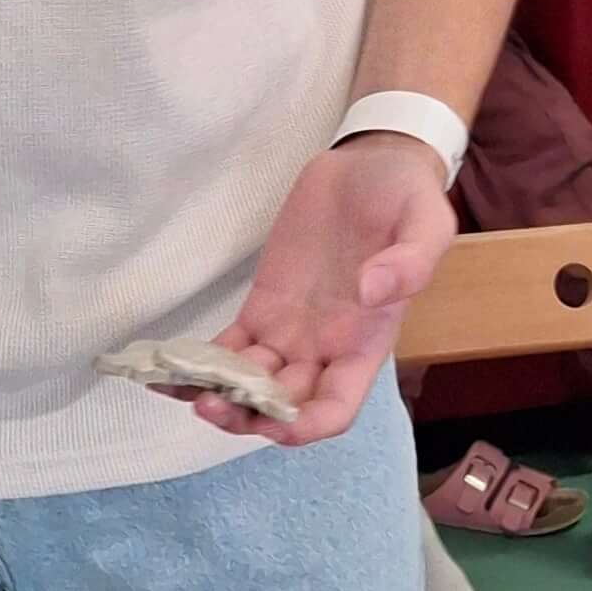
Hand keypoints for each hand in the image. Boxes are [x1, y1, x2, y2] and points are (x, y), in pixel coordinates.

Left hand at [207, 135, 458, 443]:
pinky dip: (198, 364)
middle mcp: (326, 349)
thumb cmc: (406, 198)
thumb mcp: (428, 220)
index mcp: (367, 343)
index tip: (276, 423)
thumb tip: (371, 291)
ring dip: (216, 395)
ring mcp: (290, 331)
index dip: (308, 425)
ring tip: (178, 386)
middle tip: (211, 403)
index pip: (337, 407)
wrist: (372, 165)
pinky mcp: (263, 306)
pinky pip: (227, 348)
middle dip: (248, 414)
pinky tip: (163, 369)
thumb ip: (411, 260)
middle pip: (283, 405)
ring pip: (248, 384)